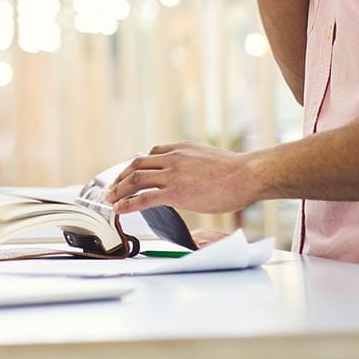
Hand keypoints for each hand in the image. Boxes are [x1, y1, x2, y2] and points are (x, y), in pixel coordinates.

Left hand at [105, 141, 257, 214]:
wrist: (247, 175)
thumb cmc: (237, 172)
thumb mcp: (210, 158)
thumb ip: (195, 163)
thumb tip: (194, 175)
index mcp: (182, 148)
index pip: (151, 153)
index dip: (137, 165)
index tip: (131, 173)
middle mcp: (173, 157)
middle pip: (137, 164)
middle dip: (121, 176)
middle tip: (113, 188)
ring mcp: (173, 174)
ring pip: (136, 179)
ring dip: (120, 190)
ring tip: (111, 200)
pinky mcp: (175, 192)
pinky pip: (144, 198)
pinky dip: (128, 203)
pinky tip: (120, 210)